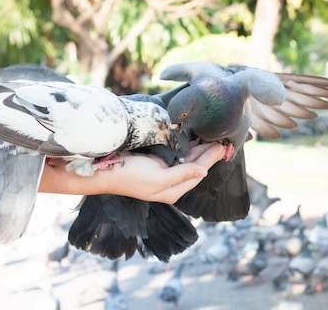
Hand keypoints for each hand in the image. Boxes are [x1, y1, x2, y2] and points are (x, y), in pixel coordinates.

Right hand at [96, 143, 226, 203]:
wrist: (104, 171)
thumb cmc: (129, 177)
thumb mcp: (158, 178)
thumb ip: (182, 174)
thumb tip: (204, 171)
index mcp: (173, 190)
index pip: (198, 172)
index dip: (211, 159)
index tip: (223, 147)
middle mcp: (171, 182)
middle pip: (195, 165)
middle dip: (209, 153)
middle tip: (223, 139)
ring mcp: (164, 170)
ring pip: (188, 158)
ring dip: (199, 147)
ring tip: (213, 136)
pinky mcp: (157, 161)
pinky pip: (178, 152)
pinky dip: (187, 145)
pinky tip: (194, 137)